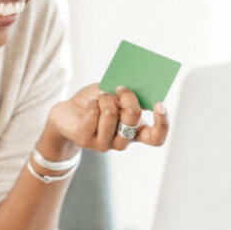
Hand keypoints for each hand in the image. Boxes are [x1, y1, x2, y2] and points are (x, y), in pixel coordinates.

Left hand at [47, 84, 168, 152]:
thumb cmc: (96, 102)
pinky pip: (93, 116)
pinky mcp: (85, 141)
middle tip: (120, 88)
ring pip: (112, 116)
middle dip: (128, 98)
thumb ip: (127, 92)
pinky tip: (89, 105)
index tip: (159, 104)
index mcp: (135, 131)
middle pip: (133, 121)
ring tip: (99, 97)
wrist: (68, 113)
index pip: (156, 138)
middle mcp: (122, 141)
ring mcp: (103, 144)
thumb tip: (137, 85)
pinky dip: (92, 104)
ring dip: (105, 99)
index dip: (162, 124)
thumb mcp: (114, 93)